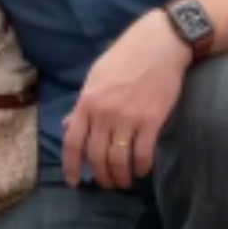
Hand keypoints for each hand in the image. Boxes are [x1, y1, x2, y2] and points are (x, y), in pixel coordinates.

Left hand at [60, 11, 191, 189]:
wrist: (158, 44)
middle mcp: (104, 113)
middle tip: (106, 183)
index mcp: (87, 102)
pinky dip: (140, 168)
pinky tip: (141, 170)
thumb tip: (69, 125)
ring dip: (120, 177)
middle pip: (96, 157)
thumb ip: (82, 105)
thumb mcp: (95, 77)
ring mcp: (127, 118)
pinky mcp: (151, 121)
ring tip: (123, 181)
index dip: (71, 166)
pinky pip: (142, 154)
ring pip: (118, 160)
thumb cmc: (125, 57)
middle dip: (100, 176)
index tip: (73, 181)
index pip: (72, 142)